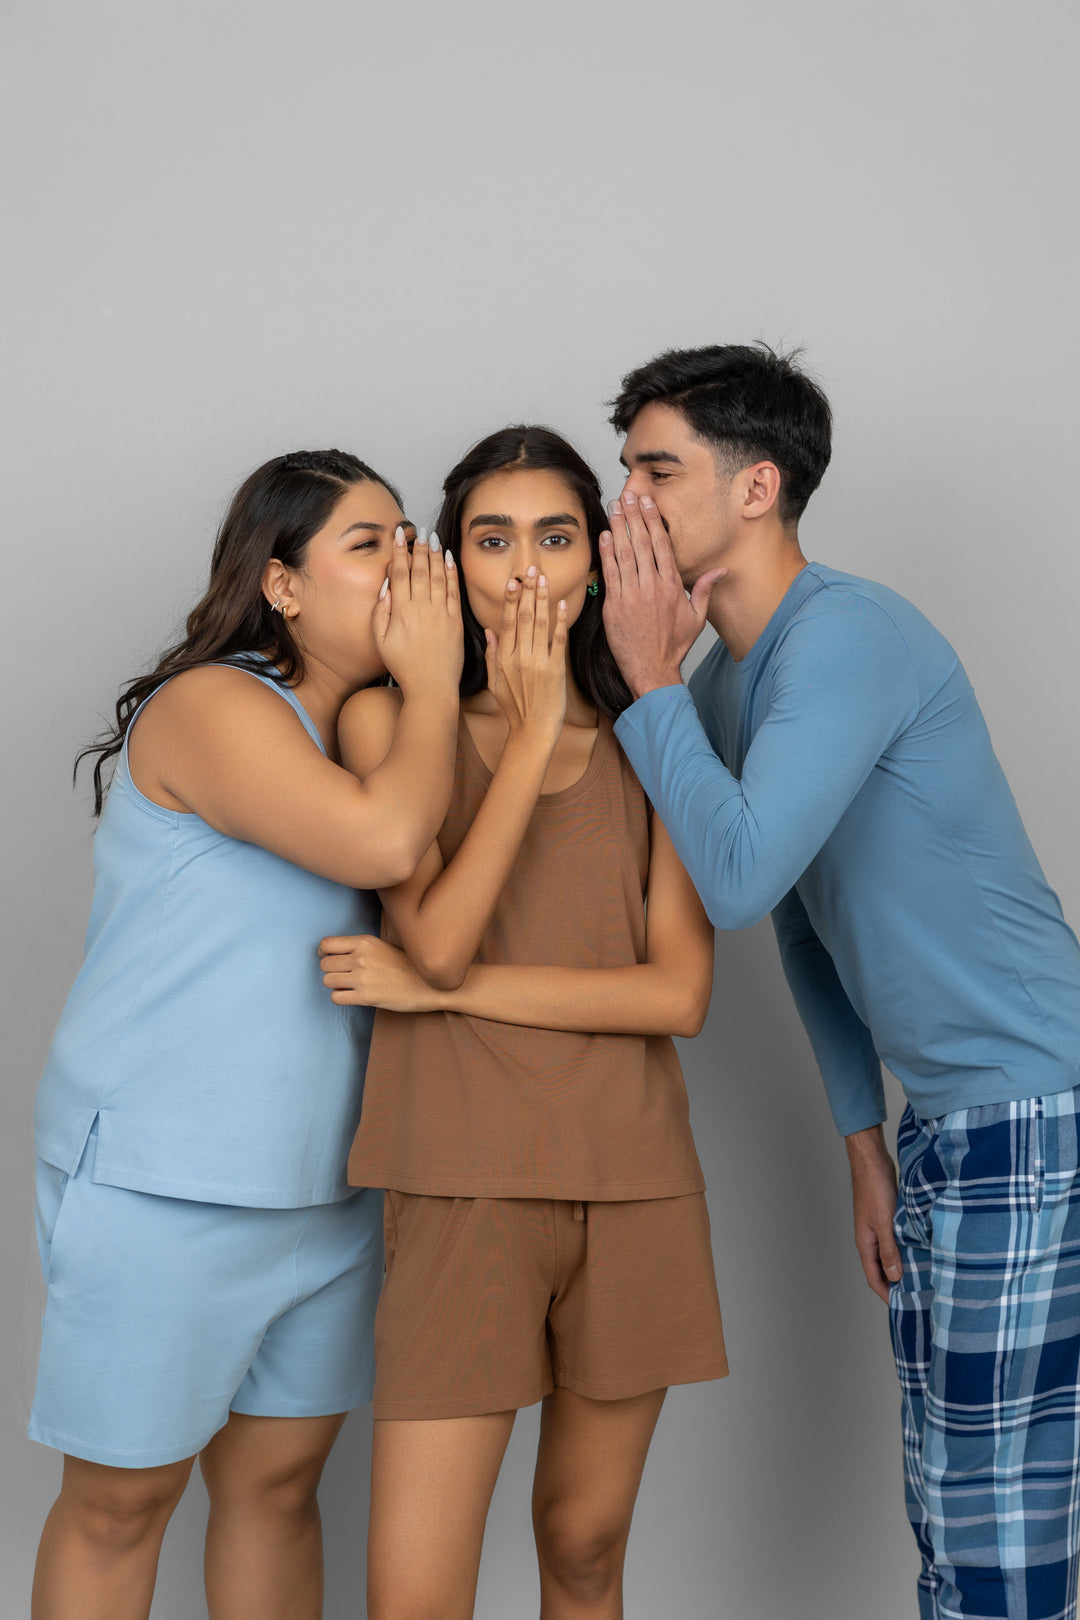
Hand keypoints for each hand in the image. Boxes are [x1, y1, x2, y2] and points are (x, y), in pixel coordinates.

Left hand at [319, 934, 442, 1011]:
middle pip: (324, 964)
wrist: (428, 984)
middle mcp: (361, 957)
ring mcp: (363, 977)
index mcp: (364, 942)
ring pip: (327, 981)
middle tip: (344, 975)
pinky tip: (353, 996)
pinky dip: (341, 997)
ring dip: (335, 985)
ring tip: (350, 985)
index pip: (326, 944)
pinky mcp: (366, 997)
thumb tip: (331, 955)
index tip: (329, 959)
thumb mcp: (381, 947)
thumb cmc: (405, 966)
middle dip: (331, 971)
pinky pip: (336, 997)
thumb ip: (358, 948)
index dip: (323, 953)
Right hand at [375, 528, 462, 696]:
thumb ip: (380, 613)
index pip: (399, 572)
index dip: (399, 551)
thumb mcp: (380, 642)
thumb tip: (386, 588)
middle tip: (419, 530)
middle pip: (420, 569)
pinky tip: (449, 559)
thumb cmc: (404, 667)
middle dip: (419, 547)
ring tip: (433, 538)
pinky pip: (454, 591)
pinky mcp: (455, 620)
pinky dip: (452, 572)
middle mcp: (421, 608)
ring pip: (438, 576)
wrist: (431, 687)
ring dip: (435, 554)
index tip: (399, 534)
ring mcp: (440, 613)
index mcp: (401, 611)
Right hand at [484, 567, 567, 741]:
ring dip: (542, 599)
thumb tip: (489, 630)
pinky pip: (558, 640)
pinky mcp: (555, 670)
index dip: (509, 599)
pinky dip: (560, 621)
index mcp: (502, 659)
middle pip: (523, 617)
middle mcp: (518, 658)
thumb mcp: (494, 682)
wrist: (533, 731)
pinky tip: (561, 604)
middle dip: (527, 591)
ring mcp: (538, 663)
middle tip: (531, 570)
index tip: (513, 580)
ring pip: (540, 624)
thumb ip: (491, 655)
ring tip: (544, 579)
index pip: (505, 622)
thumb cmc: (514, 708)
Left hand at [599, 491, 725, 699]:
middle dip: (634, 515)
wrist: (652, 670)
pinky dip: (607, 553)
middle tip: (628, 494)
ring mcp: (632, 595)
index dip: (653, 520)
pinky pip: (610, 574)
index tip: (648, 502)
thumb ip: (704, 589)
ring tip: (615, 507)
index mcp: (671, 586)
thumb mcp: (696, 618)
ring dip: (619, 527)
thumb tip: (720, 570)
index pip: (662, 545)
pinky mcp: (614, 606)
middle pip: (641, 543)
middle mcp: (652, 587)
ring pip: (624, 554)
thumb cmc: (673, 645)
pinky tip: (605, 535)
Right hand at [845, 1124, 901, 1301]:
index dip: (886, 1294)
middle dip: (894, 1285)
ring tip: (920, 1278)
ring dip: (900, 1267)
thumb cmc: (874, 1188)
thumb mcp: (884, 1223)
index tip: (902, 1307)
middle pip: (880, 1269)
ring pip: (888, 1255)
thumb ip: (888, 1250)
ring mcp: (877, 1229)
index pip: (873, 1277)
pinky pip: (894, 1242)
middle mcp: (869, 1239)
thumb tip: (895, 1276)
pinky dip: (904, 1250)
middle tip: (914, 1296)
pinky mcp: (886, 1219)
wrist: (872, 1160)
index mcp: (864, 1243)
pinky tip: (918, 1251)